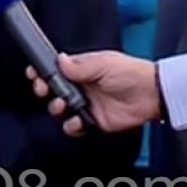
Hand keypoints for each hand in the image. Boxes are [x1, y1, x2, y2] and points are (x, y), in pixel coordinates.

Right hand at [27, 51, 159, 135]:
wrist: (151, 95)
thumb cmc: (131, 73)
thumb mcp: (103, 64)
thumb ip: (79, 66)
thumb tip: (60, 60)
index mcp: (82, 69)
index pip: (56, 69)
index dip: (43, 72)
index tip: (35, 74)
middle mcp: (82, 86)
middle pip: (53, 89)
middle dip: (45, 89)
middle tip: (44, 89)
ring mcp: (87, 104)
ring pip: (60, 108)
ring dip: (56, 108)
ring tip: (62, 104)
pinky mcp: (94, 121)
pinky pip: (74, 126)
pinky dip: (72, 125)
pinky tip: (77, 120)